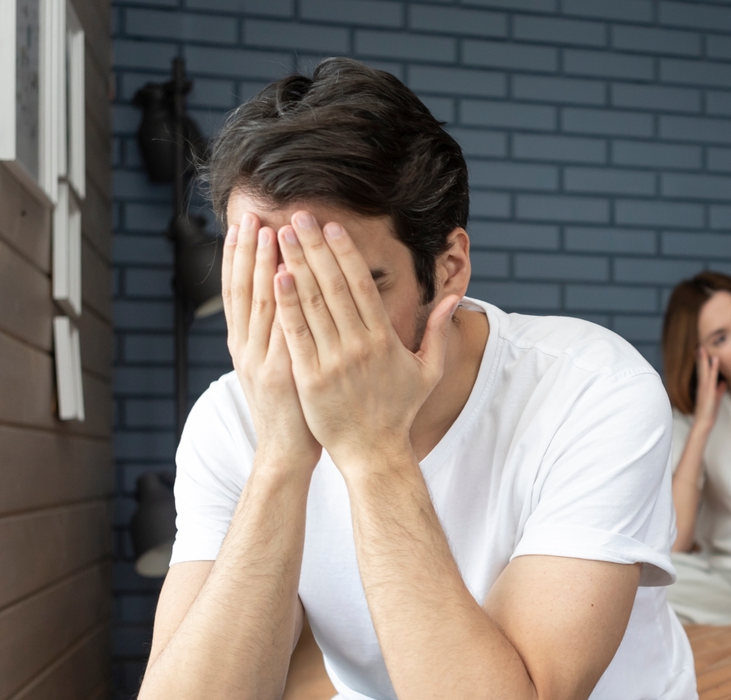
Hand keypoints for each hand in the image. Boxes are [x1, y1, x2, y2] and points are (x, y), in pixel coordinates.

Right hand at [221, 213, 320, 468]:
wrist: (285, 454)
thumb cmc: (290, 411)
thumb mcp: (276, 369)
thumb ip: (277, 337)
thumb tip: (287, 301)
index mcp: (244, 346)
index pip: (237, 292)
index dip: (238, 258)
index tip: (242, 225)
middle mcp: (247, 349)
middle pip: (242, 290)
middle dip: (246, 250)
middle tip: (250, 213)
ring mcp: (261, 361)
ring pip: (258, 304)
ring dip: (260, 265)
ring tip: (266, 230)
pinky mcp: (280, 373)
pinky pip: (280, 330)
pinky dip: (280, 302)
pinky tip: (283, 275)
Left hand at [272, 211, 459, 472]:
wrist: (373, 453)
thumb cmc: (399, 411)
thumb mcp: (428, 371)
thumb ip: (438, 331)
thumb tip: (454, 298)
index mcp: (385, 339)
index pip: (361, 285)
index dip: (345, 251)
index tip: (331, 226)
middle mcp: (358, 346)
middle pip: (333, 285)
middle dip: (314, 247)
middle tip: (298, 215)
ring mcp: (333, 362)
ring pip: (312, 304)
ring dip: (295, 265)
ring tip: (280, 235)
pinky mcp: (310, 379)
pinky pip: (296, 334)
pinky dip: (286, 304)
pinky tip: (276, 277)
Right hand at [692, 347, 726, 431]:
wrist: (704, 422)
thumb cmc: (709, 412)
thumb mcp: (716, 398)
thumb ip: (720, 389)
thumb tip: (724, 382)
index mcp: (703, 387)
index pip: (702, 372)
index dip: (701, 362)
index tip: (700, 352)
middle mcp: (702, 385)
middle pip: (701, 368)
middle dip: (700, 357)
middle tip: (699, 346)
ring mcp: (705, 387)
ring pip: (704, 370)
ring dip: (704, 359)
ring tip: (703, 348)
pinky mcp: (709, 391)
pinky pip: (712, 377)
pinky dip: (713, 367)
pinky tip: (715, 359)